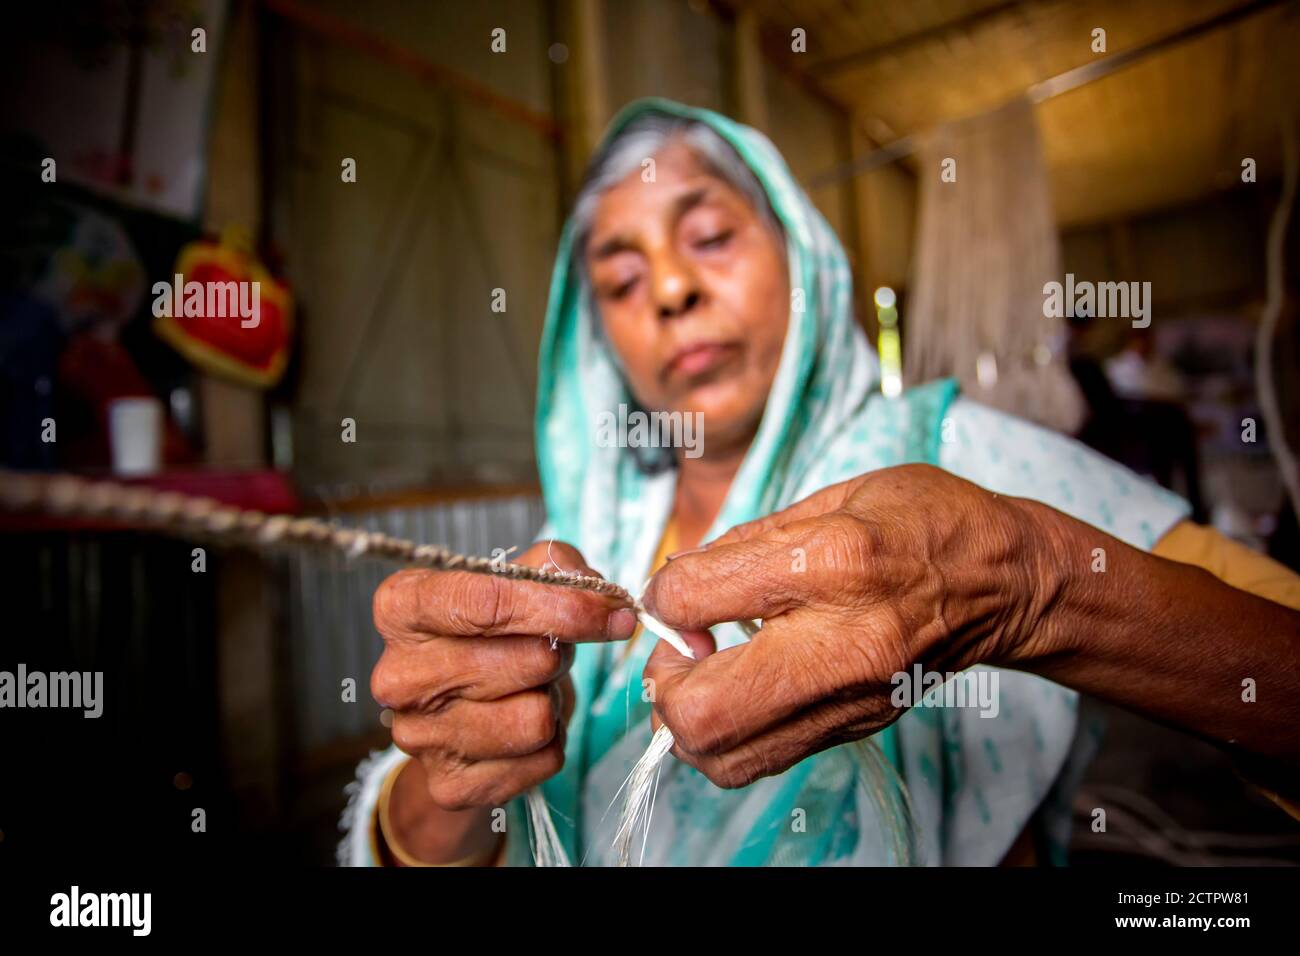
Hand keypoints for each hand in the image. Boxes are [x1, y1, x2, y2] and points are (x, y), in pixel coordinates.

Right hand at [370, 539, 636, 859]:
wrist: (465, 707)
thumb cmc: (494, 631)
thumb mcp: (521, 577)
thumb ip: (561, 568)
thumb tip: (606, 600)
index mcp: (403, 608)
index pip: (487, 603)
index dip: (562, 607)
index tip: (610, 613)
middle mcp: (397, 675)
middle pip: (528, 661)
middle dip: (559, 654)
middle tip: (548, 651)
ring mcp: (417, 736)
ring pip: (536, 718)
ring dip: (552, 700)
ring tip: (531, 688)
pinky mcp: (449, 784)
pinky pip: (541, 760)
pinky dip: (551, 741)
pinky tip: (523, 721)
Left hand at [641, 463, 1056, 788]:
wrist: (1007, 582)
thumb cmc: (922, 522)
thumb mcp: (833, 497)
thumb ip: (745, 543)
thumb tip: (676, 584)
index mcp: (833, 560)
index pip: (695, 598)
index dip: (661, 595)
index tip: (673, 590)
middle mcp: (841, 642)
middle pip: (699, 709)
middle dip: (663, 680)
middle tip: (679, 648)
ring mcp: (851, 697)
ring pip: (723, 754)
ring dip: (689, 718)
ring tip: (705, 674)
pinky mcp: (856, 727)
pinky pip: (760, 759)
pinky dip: (726, 733)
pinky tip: (740, 689)